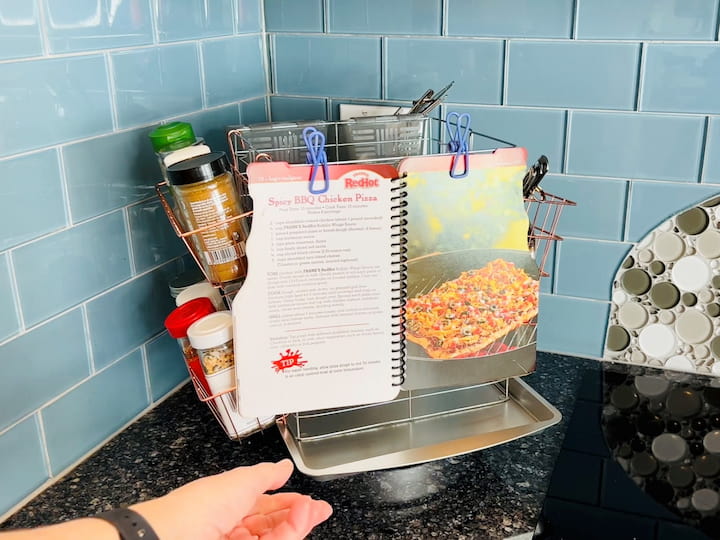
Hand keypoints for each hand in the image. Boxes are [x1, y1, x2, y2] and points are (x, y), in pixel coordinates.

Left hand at [131, 459, 331, 539]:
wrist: (173, 539)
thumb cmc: (197, 508)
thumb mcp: (238, 480)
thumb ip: (266, 475)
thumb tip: (284, 466)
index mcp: (227, 506)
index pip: (264, 505)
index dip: (287, 501)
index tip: (308, 501)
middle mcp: (231, 530)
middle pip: (273, 524)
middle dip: (298, 515)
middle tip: (318, 509)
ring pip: (275, 537)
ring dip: (297, 524)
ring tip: (310, 511)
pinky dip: (289, 535)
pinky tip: (298, 523)